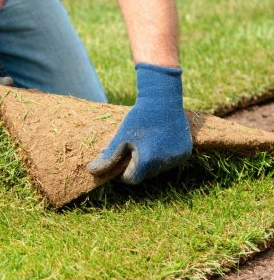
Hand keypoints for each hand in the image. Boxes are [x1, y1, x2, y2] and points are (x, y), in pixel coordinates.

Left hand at [87, 63, 192, 183]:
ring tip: (144, 144)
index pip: (131, 179)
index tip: (118, 161)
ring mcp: (177, 159)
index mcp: (146, 161)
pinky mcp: (185, 153)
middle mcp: (164, 163)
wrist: (163, 99)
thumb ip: (108, 158)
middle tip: (130, 150)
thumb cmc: (138, 118)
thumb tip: (93, 171)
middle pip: (145, 174)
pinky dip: (162, 156)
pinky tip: (158, 142)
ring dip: (149, 162)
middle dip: (135, 166)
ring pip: (157, 169)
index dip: (122, 173)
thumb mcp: (120, 138)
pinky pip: (170, 161)